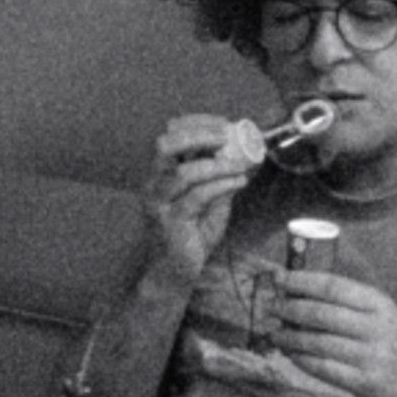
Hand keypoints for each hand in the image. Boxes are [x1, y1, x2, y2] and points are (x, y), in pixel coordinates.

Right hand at [143, 114, 255, 280]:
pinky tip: (238, 182)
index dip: (195, 124)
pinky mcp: (170, 223)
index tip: (223, 123)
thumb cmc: (190, 235)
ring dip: (217, 164)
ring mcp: (159, 203)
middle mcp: (154, 184)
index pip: (170, 137)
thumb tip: (243, 154)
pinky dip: (221, 185)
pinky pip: (197, 197)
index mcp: (160, 174)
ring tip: (239, 164)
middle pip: (166, 146)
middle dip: (198, 134)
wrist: (172, 273)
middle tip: (226, 136)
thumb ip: (218, 179)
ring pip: (184, 172)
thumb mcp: (209, 201)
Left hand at [272, 270, 396, 396]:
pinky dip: (301, 360)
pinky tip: (290, 354)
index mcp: (379, 303)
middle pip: (321, 313)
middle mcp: (377, 326)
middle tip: (272, 307)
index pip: (333, 285)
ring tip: (275, 333)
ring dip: (290, 337)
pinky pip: (323, 368)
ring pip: (317, 342)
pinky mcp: (364, 382)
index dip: (301, 280)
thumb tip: (298, 292)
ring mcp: (371, 355)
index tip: (279, 278)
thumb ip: (347, 304)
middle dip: (290, 309)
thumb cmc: (392, 348)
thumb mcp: (381, 317)